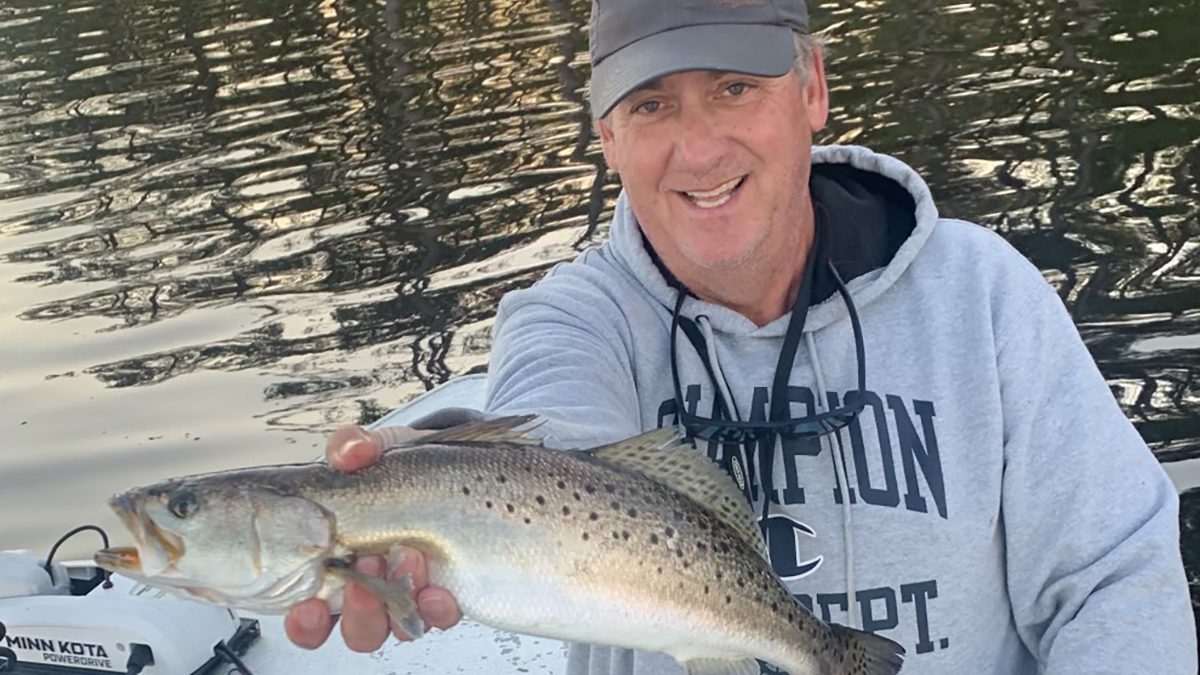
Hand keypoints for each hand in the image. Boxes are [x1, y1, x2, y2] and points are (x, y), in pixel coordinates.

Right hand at [284, 426, 463, 650]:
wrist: (455, 468)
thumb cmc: (402, 469)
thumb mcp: (374, 451)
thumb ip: (353, 446)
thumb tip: (350, 452)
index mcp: (337, 564)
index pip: (310, 612)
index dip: (306, 622)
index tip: (309, 606)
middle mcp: (372, 589)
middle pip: (355, 629)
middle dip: (359, 607)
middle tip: (368, 563)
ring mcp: (410, 595)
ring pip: (395, 629)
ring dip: (396, 606)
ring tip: (407, 557)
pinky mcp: (447, 593)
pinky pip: (440, 617)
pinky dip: (438, 610)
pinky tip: (439, 591)